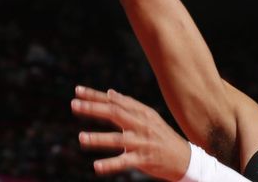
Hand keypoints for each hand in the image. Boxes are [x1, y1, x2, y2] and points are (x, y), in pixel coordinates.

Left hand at [71, 86, 190, 179]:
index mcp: (140, 112)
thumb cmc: (161, 135)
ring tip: (81, 137)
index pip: (114, 101)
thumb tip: (110, 92)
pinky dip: (110, 164)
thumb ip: (129, 105)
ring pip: (118, 139)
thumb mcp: (148, 116)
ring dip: (98, 138)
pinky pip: (125, 162)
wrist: (183, 157)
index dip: (95, 96)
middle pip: (114, 113)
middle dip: (93, 109)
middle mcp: (141, 124)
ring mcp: (142, 142)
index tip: (78, 91)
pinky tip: (96, 167)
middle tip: (74, 105)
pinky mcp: (143, 159)